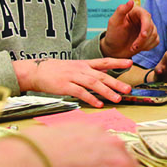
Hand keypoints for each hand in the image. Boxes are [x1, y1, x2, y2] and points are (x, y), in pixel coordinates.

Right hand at [14, 58, 132, 107]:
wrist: (36, 71)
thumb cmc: (56, 70)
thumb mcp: (75, 66)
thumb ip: (90, 69)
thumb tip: (106, 71)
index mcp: (84, 64)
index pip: (104, 61)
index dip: (118, 62)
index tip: (130, 63)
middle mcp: (81, 69)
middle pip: (102, 75)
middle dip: (116, 82)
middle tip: (128, 89)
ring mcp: (73, 77)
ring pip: (93, 84)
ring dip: (106, 92)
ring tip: (117, 99)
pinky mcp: (65, 86)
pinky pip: (80, 92)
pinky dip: (90, 98)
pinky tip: (98, 104)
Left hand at [100, 0, 159, 58]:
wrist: (114, 48)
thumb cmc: (113, 34)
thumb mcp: (114, 22)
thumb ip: (121, 10)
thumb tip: (131, 1)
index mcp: (136, 12)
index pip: (146, 16)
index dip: (146, 26)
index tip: (142, 35)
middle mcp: (143, 18)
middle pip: (151, 27)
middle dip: (143, 39)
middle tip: (133, 47)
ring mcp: (148, 28)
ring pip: (154, 35)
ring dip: (144, 44)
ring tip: (132, 48)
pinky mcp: (151, 36)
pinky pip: (156, 41)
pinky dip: (148, 46)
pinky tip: (138, 47)